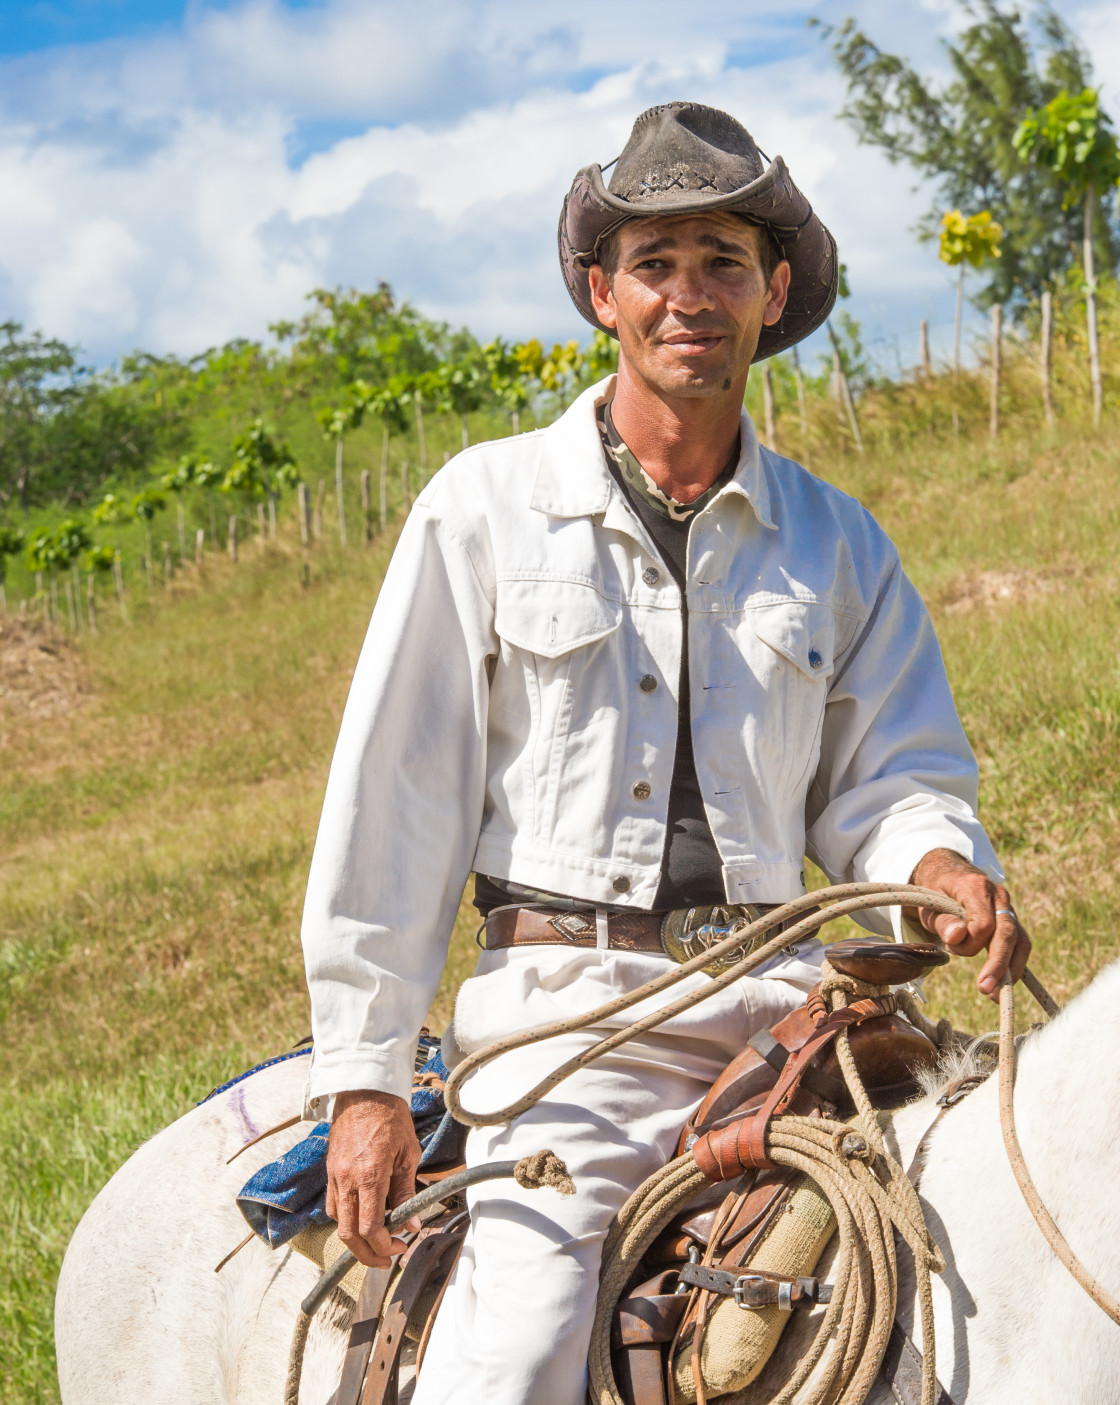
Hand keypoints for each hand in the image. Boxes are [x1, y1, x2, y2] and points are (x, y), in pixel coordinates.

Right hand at [326, 1090, 421, 1267]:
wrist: (366, 1092)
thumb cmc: (391, 1119)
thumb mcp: (408, 1154)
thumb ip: (407, 1192)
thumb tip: (412, 1224)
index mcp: (369, 1176)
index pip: (370, 1228)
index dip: (384, 1246)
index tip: (399, 1247)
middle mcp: (347, 1180)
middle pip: (348, 1234)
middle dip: (366, 1254)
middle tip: (384, 1260)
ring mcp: (335, 1175)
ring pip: (338, 1221)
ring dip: (354, 1239)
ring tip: (375, 1241)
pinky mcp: (330, 1170)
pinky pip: (333, 1204)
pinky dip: (345, 1218)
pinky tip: (361, 1216)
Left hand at [908, 848, 1030, 999]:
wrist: (948, 875)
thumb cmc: (935, 892)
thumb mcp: (928, 904)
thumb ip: (941, 920)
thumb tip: (957, 936)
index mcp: (976, 887)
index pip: (983, 923)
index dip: (970, 942)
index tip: (952, 948)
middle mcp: (998, 896)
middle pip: (1007, 933)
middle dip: (998, 964)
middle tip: (986, 990)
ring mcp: (1008, 908)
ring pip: (1020, 941)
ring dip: (1010, 970)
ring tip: (995, 995)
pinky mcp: (1012, 921)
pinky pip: (1020, 945)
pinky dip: (1014, 965)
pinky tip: (1004, 984)